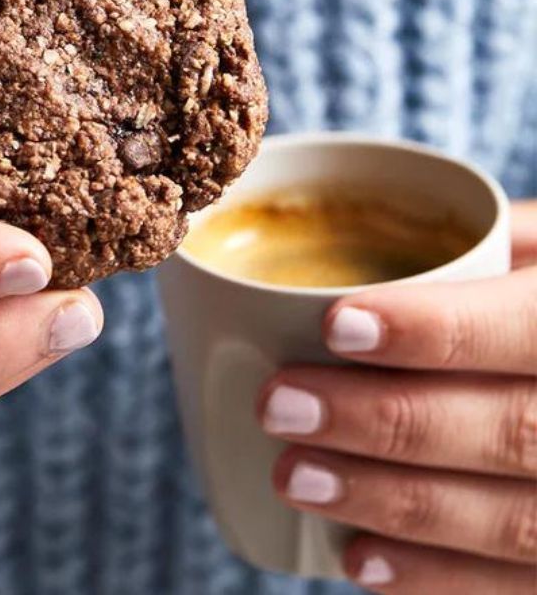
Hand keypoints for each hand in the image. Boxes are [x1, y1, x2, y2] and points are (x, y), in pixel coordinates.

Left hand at [258, 201, 536, 591]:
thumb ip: (489, 242)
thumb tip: (353, 233)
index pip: (527, 330)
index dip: (436, 331)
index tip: (335, 324)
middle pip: (512, 432)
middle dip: (385, 423)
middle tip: (279, 406)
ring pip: (516, 521)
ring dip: (394, 504)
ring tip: (295, 478)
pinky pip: (523, 587)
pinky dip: (438, 580)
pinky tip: (358, 561)